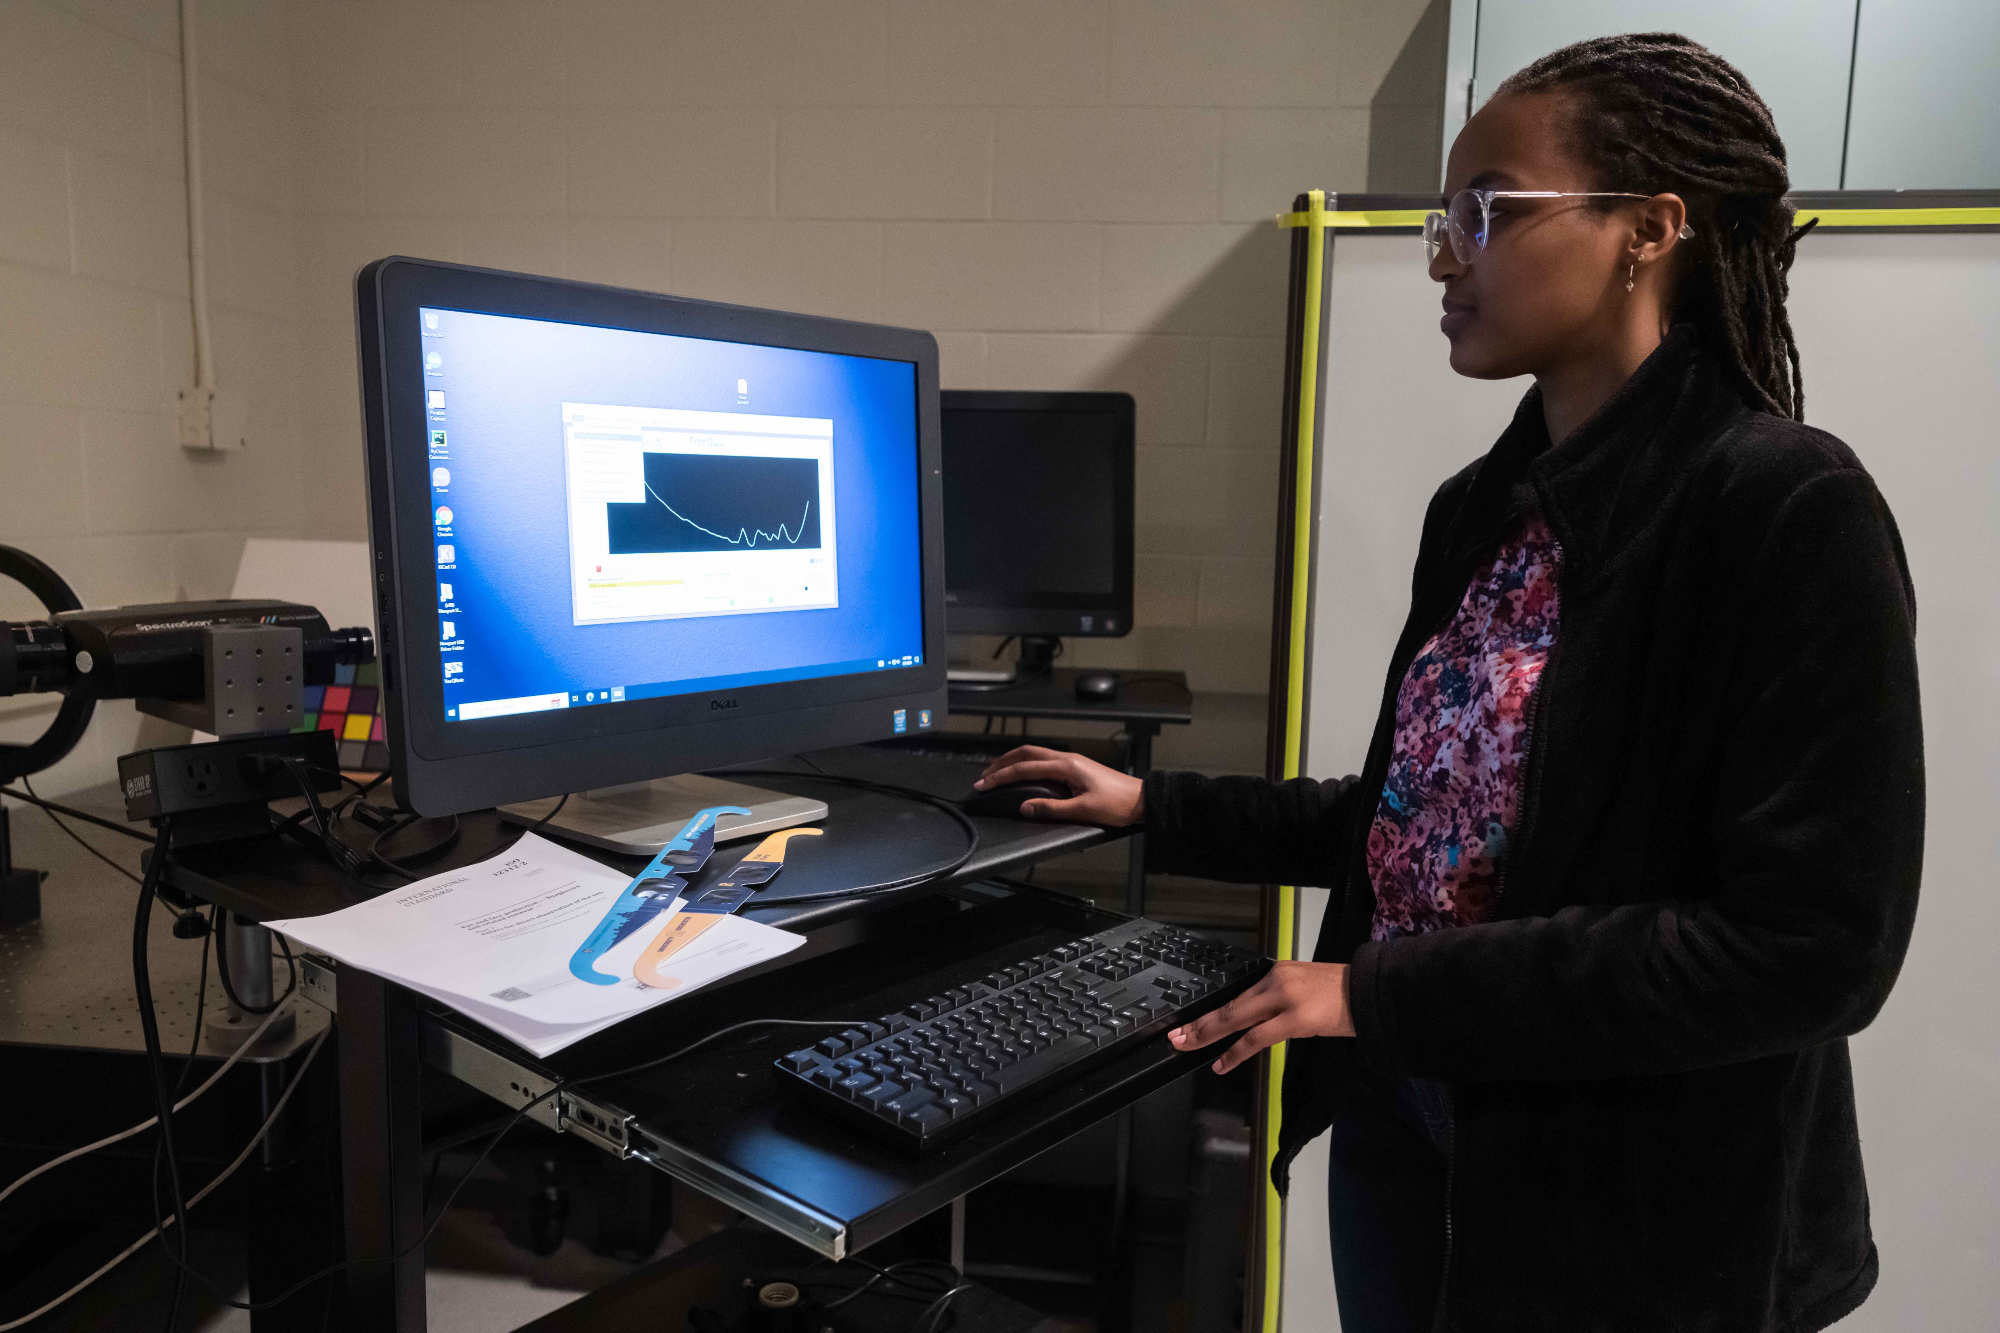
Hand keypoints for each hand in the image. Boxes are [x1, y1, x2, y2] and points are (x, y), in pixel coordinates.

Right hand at [973, 745, 1144, 825]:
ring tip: (998, 771)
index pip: (1025, 768)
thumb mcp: (1083, 810)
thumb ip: (1051, 808)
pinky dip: (1027, 763)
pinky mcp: (1076, 766)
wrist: (1141, 799)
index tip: (984, 784)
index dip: (1001, 776)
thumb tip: (1025, 808)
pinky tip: (1024, 772)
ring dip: (1013, 760)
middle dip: (1001, 763)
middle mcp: (1067, 758)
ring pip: (1034, 754)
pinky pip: (1044, 759)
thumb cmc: (1118, 803)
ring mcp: (1072, 761)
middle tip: (984, 775)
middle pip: (1025, 753)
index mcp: (1066, 766)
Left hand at [1167, 961, 1354, 1073]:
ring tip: (1187, 1047)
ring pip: (1237, 1019)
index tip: (1190, 1021)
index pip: (1236, 994)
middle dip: (1199, 1023)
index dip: (1211, 1011)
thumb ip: (1279, 997)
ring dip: (1208, 1036)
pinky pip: (1258, 1038)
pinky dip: (1236, 1052)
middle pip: (1229, 1005)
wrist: (1371, 992)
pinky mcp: (1296, 1018)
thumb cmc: (1341, 994)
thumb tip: (1255, 1016)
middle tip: (1176, 1036)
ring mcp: (1285, 998)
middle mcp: (1276, 980)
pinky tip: (1221, 1063)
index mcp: (1277, 972)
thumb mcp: (1304, 986)